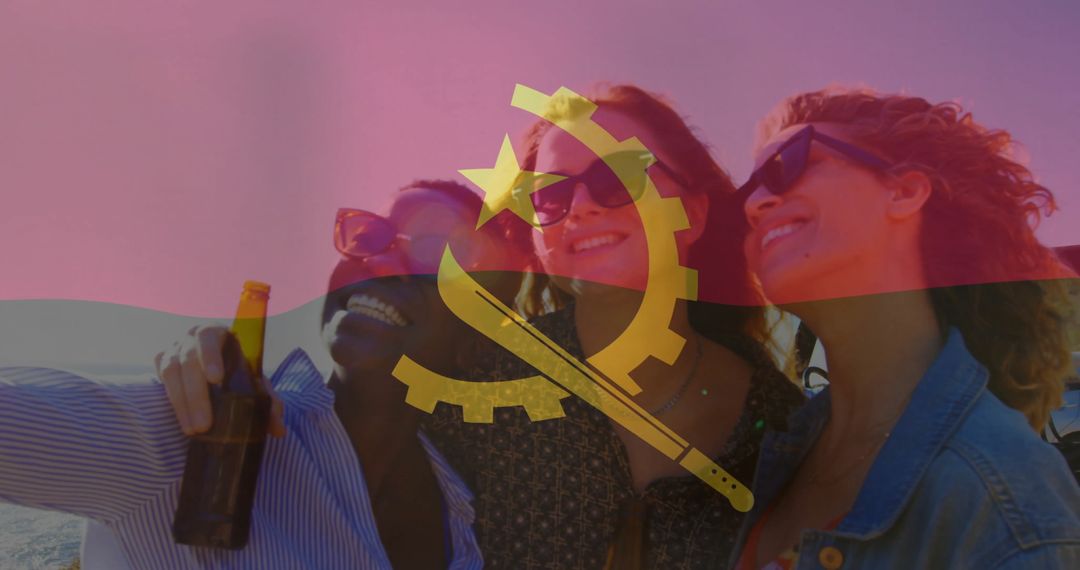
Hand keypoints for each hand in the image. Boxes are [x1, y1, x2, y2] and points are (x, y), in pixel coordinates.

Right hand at [154, 325, 285, 436]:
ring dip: (182, 404)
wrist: (217, 368)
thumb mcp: (256, 381)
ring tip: (193, 430)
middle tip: (204, 425)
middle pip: (189, 361)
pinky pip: (162, 379)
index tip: (216, 379)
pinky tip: (183, 419)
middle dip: (197, 395)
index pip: (209, 338)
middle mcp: (192, 336)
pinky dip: (172, 400)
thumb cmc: (239, 371)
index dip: (210, 357)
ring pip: (172, 372)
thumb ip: (269, 400)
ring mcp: (174, 348)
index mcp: (218, 333)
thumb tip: (279, 430)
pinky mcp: (161, 361)